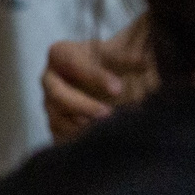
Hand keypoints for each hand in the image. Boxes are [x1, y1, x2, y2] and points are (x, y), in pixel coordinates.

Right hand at [41, 17, 155, 143]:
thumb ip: (130, 56)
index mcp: (62, 55)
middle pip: (57, 95)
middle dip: (83, 106)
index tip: (118, 88)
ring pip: (56, 118)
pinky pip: (60, 136)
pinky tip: (96, 141)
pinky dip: (76, 141)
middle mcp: (50, 79)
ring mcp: (50, 104)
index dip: (93, 76)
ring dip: (80, 126)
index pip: (71, 63)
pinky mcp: (57, 125)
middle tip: (109, 114)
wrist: (111, 81)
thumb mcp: (123, 53)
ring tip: (106, 130)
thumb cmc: (114, 63)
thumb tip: (144, 62)